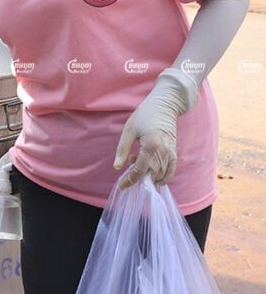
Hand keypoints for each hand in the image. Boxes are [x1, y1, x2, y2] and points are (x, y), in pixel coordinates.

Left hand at [114, 70, 194, 187]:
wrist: (165, 105)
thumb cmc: (144, 115)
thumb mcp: (129, 131)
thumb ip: (123, 150)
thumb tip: (117, 168)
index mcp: (151, 146)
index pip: (140, 171)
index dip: (130, 181)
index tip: (121, 187)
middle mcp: (164, 152)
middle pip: (151, 175)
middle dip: (139, 178)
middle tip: (128, 167)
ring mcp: (171, 153)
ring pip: (161, 175)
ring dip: (148, 176)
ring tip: (136, 161)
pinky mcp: (175, 152)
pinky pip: (171, 170)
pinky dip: (163, 177)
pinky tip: (152, 176)